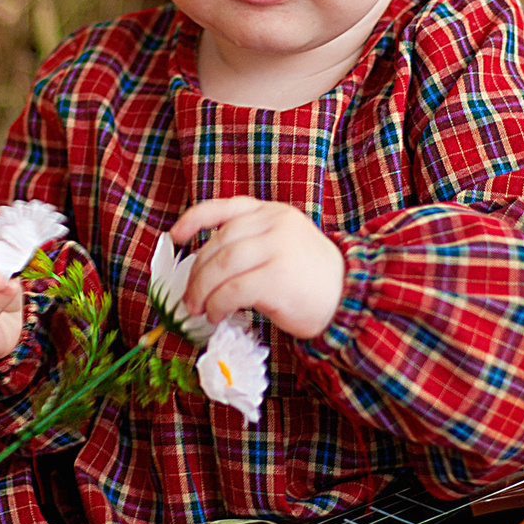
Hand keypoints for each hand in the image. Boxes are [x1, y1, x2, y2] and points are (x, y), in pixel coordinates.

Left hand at [168, 198, 343, 339]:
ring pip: (221, 265)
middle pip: (218, 243)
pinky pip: (233, 290)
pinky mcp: (277, 277)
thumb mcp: (283, 245)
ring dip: (202, 290)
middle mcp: (274, 224)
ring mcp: (277, 248)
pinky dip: (218, 305)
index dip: (193, 219)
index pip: (224, 208)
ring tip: (198, 309)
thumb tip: (204, 268)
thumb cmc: (311, 279)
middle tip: (189, 297)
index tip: (174, 237)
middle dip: (196, 273)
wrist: (349, 300)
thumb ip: (250, 244)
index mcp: (272, 212)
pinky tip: (217, 316)